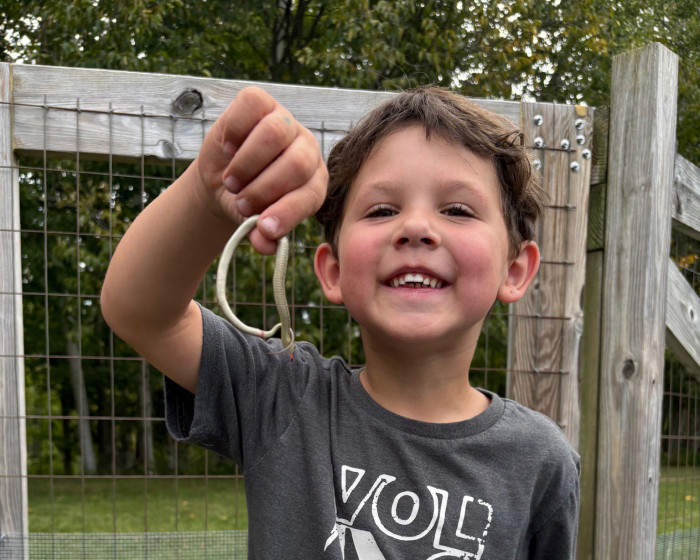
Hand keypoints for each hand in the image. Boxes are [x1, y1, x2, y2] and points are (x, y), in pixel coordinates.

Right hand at [193, 86, 327, 253]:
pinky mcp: (261, 102)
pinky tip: (228, 147)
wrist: (221, 177)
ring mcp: (285, 122)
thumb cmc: (245, 200)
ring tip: (232, 181)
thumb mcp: (254, 222)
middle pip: (297, 163)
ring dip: (246, 164)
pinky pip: (252, 106)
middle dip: (264, 189)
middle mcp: (306, 149)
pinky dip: (235, 130)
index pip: (310, 194)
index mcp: (314, 182)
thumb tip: (266, 245)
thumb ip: (262, 234)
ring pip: (275, 133)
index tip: (263, 227)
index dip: (288, 212)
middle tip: (242, 202)